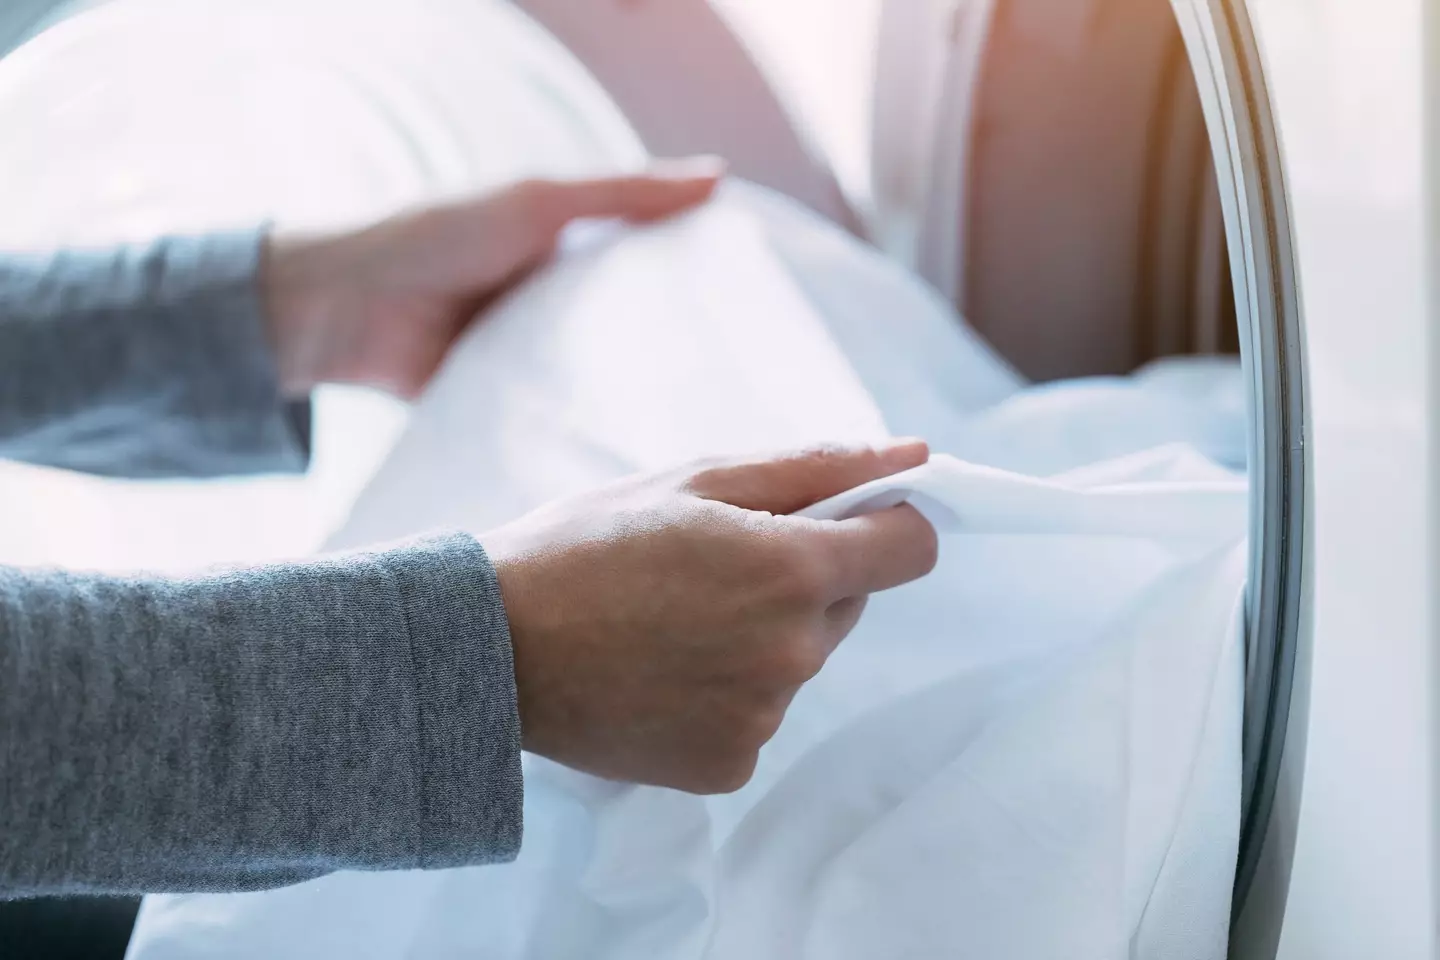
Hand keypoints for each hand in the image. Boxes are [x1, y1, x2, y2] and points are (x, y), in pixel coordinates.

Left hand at [262, 159, 724, 397]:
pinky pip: (560, 417)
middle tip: (746, 381)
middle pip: (635, 330)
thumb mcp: (539, 202)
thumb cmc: (439, 235)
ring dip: (638, 395)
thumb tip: (718, 178)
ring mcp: (535, 359)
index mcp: (571, 254)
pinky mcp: (509, 405)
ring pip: (603, 378)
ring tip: (705, 424)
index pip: (653, 268)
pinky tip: (633, 449)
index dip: (701, 284)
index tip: (760, 312)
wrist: (345, 309)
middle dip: (680, 352)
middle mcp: (560, 308)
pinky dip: (587, 427)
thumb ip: (625, 194)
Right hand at [480, 440, 938, 793]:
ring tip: (672, 619)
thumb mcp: (695, 480)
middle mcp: (793, 654)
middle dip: (803, 577)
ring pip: (799, 660)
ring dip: (762, 636)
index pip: (912, 548)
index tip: (846, 518)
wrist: (490, 648)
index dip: (887, 523)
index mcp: (793, 571)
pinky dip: (726, 693)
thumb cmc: (585, 545)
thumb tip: (914, 457)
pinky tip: (661, 672)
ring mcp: (762, 719)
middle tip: (714, 565)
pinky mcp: (729, 767)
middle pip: (848, 604)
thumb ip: (816, 467)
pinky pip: (758, 715)